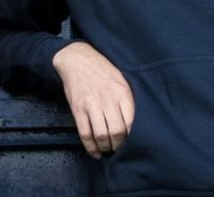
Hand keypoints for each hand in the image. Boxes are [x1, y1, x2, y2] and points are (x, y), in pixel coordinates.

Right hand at [52, 42, 133, 158]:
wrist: (77, 60)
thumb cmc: (102, 71)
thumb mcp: (121, 80)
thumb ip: (128, 100)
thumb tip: (136, 124)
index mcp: (122, 92)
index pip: (131, 122)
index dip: (132, 137)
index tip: (133, 141)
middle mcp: (107, 100)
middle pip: (116, 132)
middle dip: (119, 145)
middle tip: (120, 147)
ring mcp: (91, 105)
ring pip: (100, 135)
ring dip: (106, 147)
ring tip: (108, 149)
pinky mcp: (78, 109)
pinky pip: (84, 133)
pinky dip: (90, 147)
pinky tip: (96, 152)